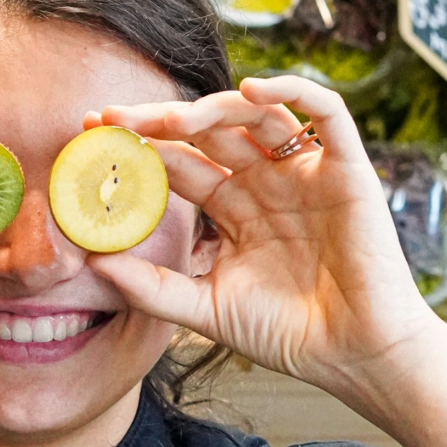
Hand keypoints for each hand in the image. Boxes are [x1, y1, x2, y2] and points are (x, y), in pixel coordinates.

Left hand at [89, 76, 441, 405]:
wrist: (355, 356)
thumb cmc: (287, 335)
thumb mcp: (206, 310)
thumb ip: (153, 288)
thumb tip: (93, 262)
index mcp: (233, 209)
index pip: (180, 165)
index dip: (139, 149)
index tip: (91, 139)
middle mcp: (266, 183)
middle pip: (208, 134)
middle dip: (160, 122)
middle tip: (111, 118)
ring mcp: (305, 173)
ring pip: (256, 117)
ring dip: (212, 108)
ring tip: (171, 118)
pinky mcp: (348, 170)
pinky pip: (326, 115)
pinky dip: (294, 92)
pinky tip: (254, 90)